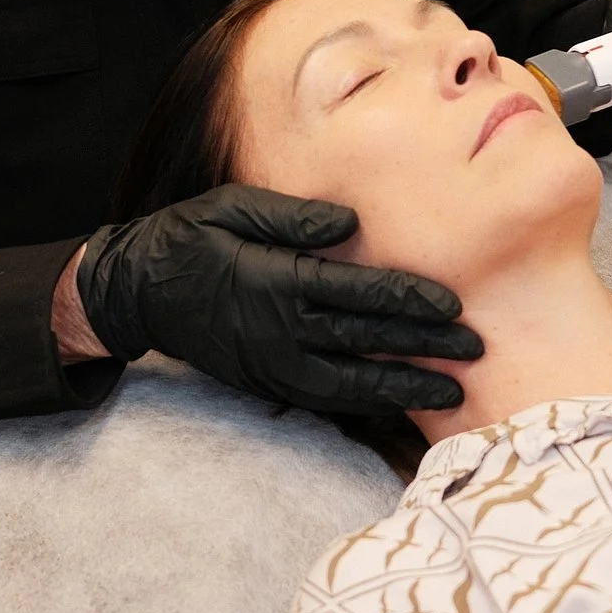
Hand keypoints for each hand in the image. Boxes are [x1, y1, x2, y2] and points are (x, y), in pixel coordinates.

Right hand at [74, 185, 476, 415]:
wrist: (135, 292)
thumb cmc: (186, 237)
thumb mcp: (229, 207)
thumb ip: (290, 216)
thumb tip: (349, 225)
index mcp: (276, 280)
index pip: (360, 294)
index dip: (412, 300)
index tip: (454, 305)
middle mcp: (278, 330)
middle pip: (368, 342)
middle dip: (426, 348)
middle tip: (476, 352)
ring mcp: (271, 364)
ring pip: (351, 385)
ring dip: (404, 388)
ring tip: (452, 393)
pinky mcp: (264, 383)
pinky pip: (324, 400)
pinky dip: (366, 404)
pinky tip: (399, 402)